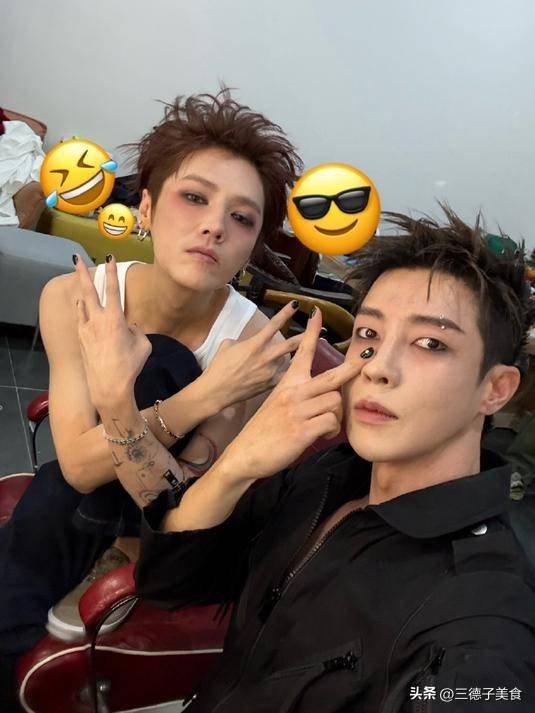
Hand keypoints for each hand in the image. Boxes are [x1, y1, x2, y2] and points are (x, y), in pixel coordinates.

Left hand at [74, 254, 151, 411]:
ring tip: (82, 285)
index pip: (113, 289)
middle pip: (88, 291)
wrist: (109, 386)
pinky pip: (81, 319)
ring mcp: (86, 330)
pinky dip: (82, 311)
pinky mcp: (81, 340)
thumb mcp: (143, 345)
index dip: (111, 272)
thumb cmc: (130, 366)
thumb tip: (130, 326)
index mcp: (114, 319)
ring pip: (82, 305)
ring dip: (83, 293)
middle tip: (76, 259)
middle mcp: (97, 320)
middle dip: (82, 273)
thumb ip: (137, 331)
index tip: (109, 258)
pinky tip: (82, 308)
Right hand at [200, 300, 305, 408]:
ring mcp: (269, 372)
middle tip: (320, 329)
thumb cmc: (218, 367)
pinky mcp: (269, 385)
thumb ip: (242, 341)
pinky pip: (284, 376)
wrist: (216, 392)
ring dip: (294, 356)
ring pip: (289, 361)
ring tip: (305, 353)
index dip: (286, 313)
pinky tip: (297, 372)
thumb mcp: (227, 346)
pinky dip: (289, 372)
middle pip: (290, 344)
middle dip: (306, 336)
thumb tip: (249, 343)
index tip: (296, 304)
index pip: (273, 325)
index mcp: (254, 345)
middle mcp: (265, 357)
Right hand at [219, 308, 363, 481]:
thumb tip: (321, 392)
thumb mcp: (276, 402)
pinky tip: (322, 435)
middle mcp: (294, 392)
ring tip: (327, 425)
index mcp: (288, 383)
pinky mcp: (302, 430)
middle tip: (366, 357)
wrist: (244, 452)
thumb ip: (296, 393)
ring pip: (336, 402)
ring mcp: (298, 411)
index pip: (303, 352)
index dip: (312, 331)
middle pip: (332, 376)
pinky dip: (332, 430)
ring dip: (337, 415)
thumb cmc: (263, 429)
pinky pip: (331, 422)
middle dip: (352, 367)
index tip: (317, 313)